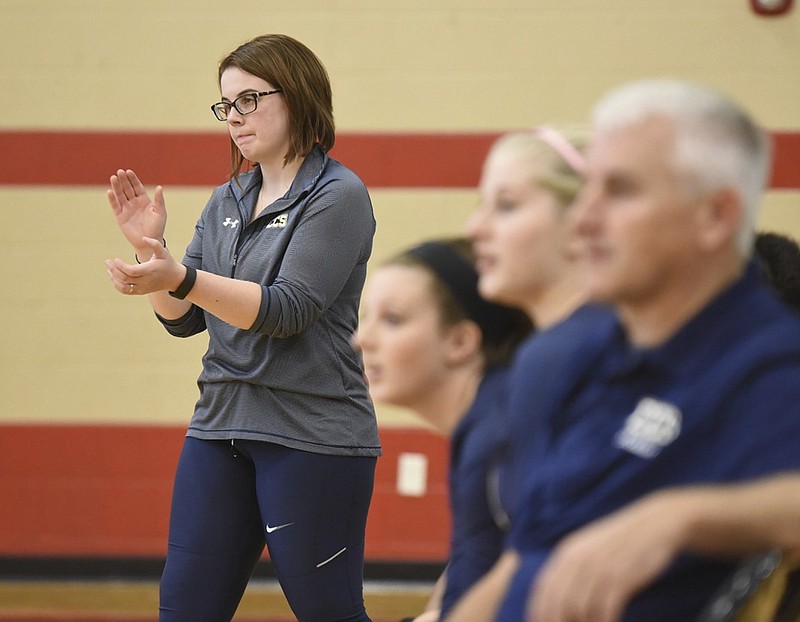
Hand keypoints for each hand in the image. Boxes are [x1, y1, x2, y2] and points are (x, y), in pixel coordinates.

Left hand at [105, 237, 184, 295]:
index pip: (131, 271)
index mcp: (150, 270)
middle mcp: (145, 281)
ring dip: (114, 278)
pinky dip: (117, 285)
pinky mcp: (141, 292)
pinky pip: (126, 291)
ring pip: (124, 286)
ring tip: (109, 269)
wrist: (175, 279)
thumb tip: (143, 238)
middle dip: (114, 270)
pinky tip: (114, 277)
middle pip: (125, 278)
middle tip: (107, 262)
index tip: (115, 259)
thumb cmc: (168, 263)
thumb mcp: (163, 252)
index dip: (121, 266)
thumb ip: (154, 244)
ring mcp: (143, 288)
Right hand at [107, 169, 166, 253]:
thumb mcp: (160, 213)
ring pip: (120, 195)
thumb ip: (159, 200)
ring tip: (113, 177)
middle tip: (120, 171)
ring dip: (116, 186)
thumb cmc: (157, 227)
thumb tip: (159, 187)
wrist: (149, 241)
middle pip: (127, 189)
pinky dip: (112, 199)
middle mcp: (134, 203)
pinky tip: (109, 191)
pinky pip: (115, 206)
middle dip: (124, 180)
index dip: (133, 179)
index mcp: (144, 200)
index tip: (129, 171)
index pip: (137, 187)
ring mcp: (127, 209)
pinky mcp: (120, 216)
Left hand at [526, 494, 682, 621]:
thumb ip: (572, 569)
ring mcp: (599, 567)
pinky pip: (605, 609)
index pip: (543, 588)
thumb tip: (559, 600)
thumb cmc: (622, 542)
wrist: (655, 523)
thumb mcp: (589, 548)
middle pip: (558, 602)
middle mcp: (579, 559)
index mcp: (567, 552)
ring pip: (580, 609)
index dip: (539, 611)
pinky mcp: (621, 576)